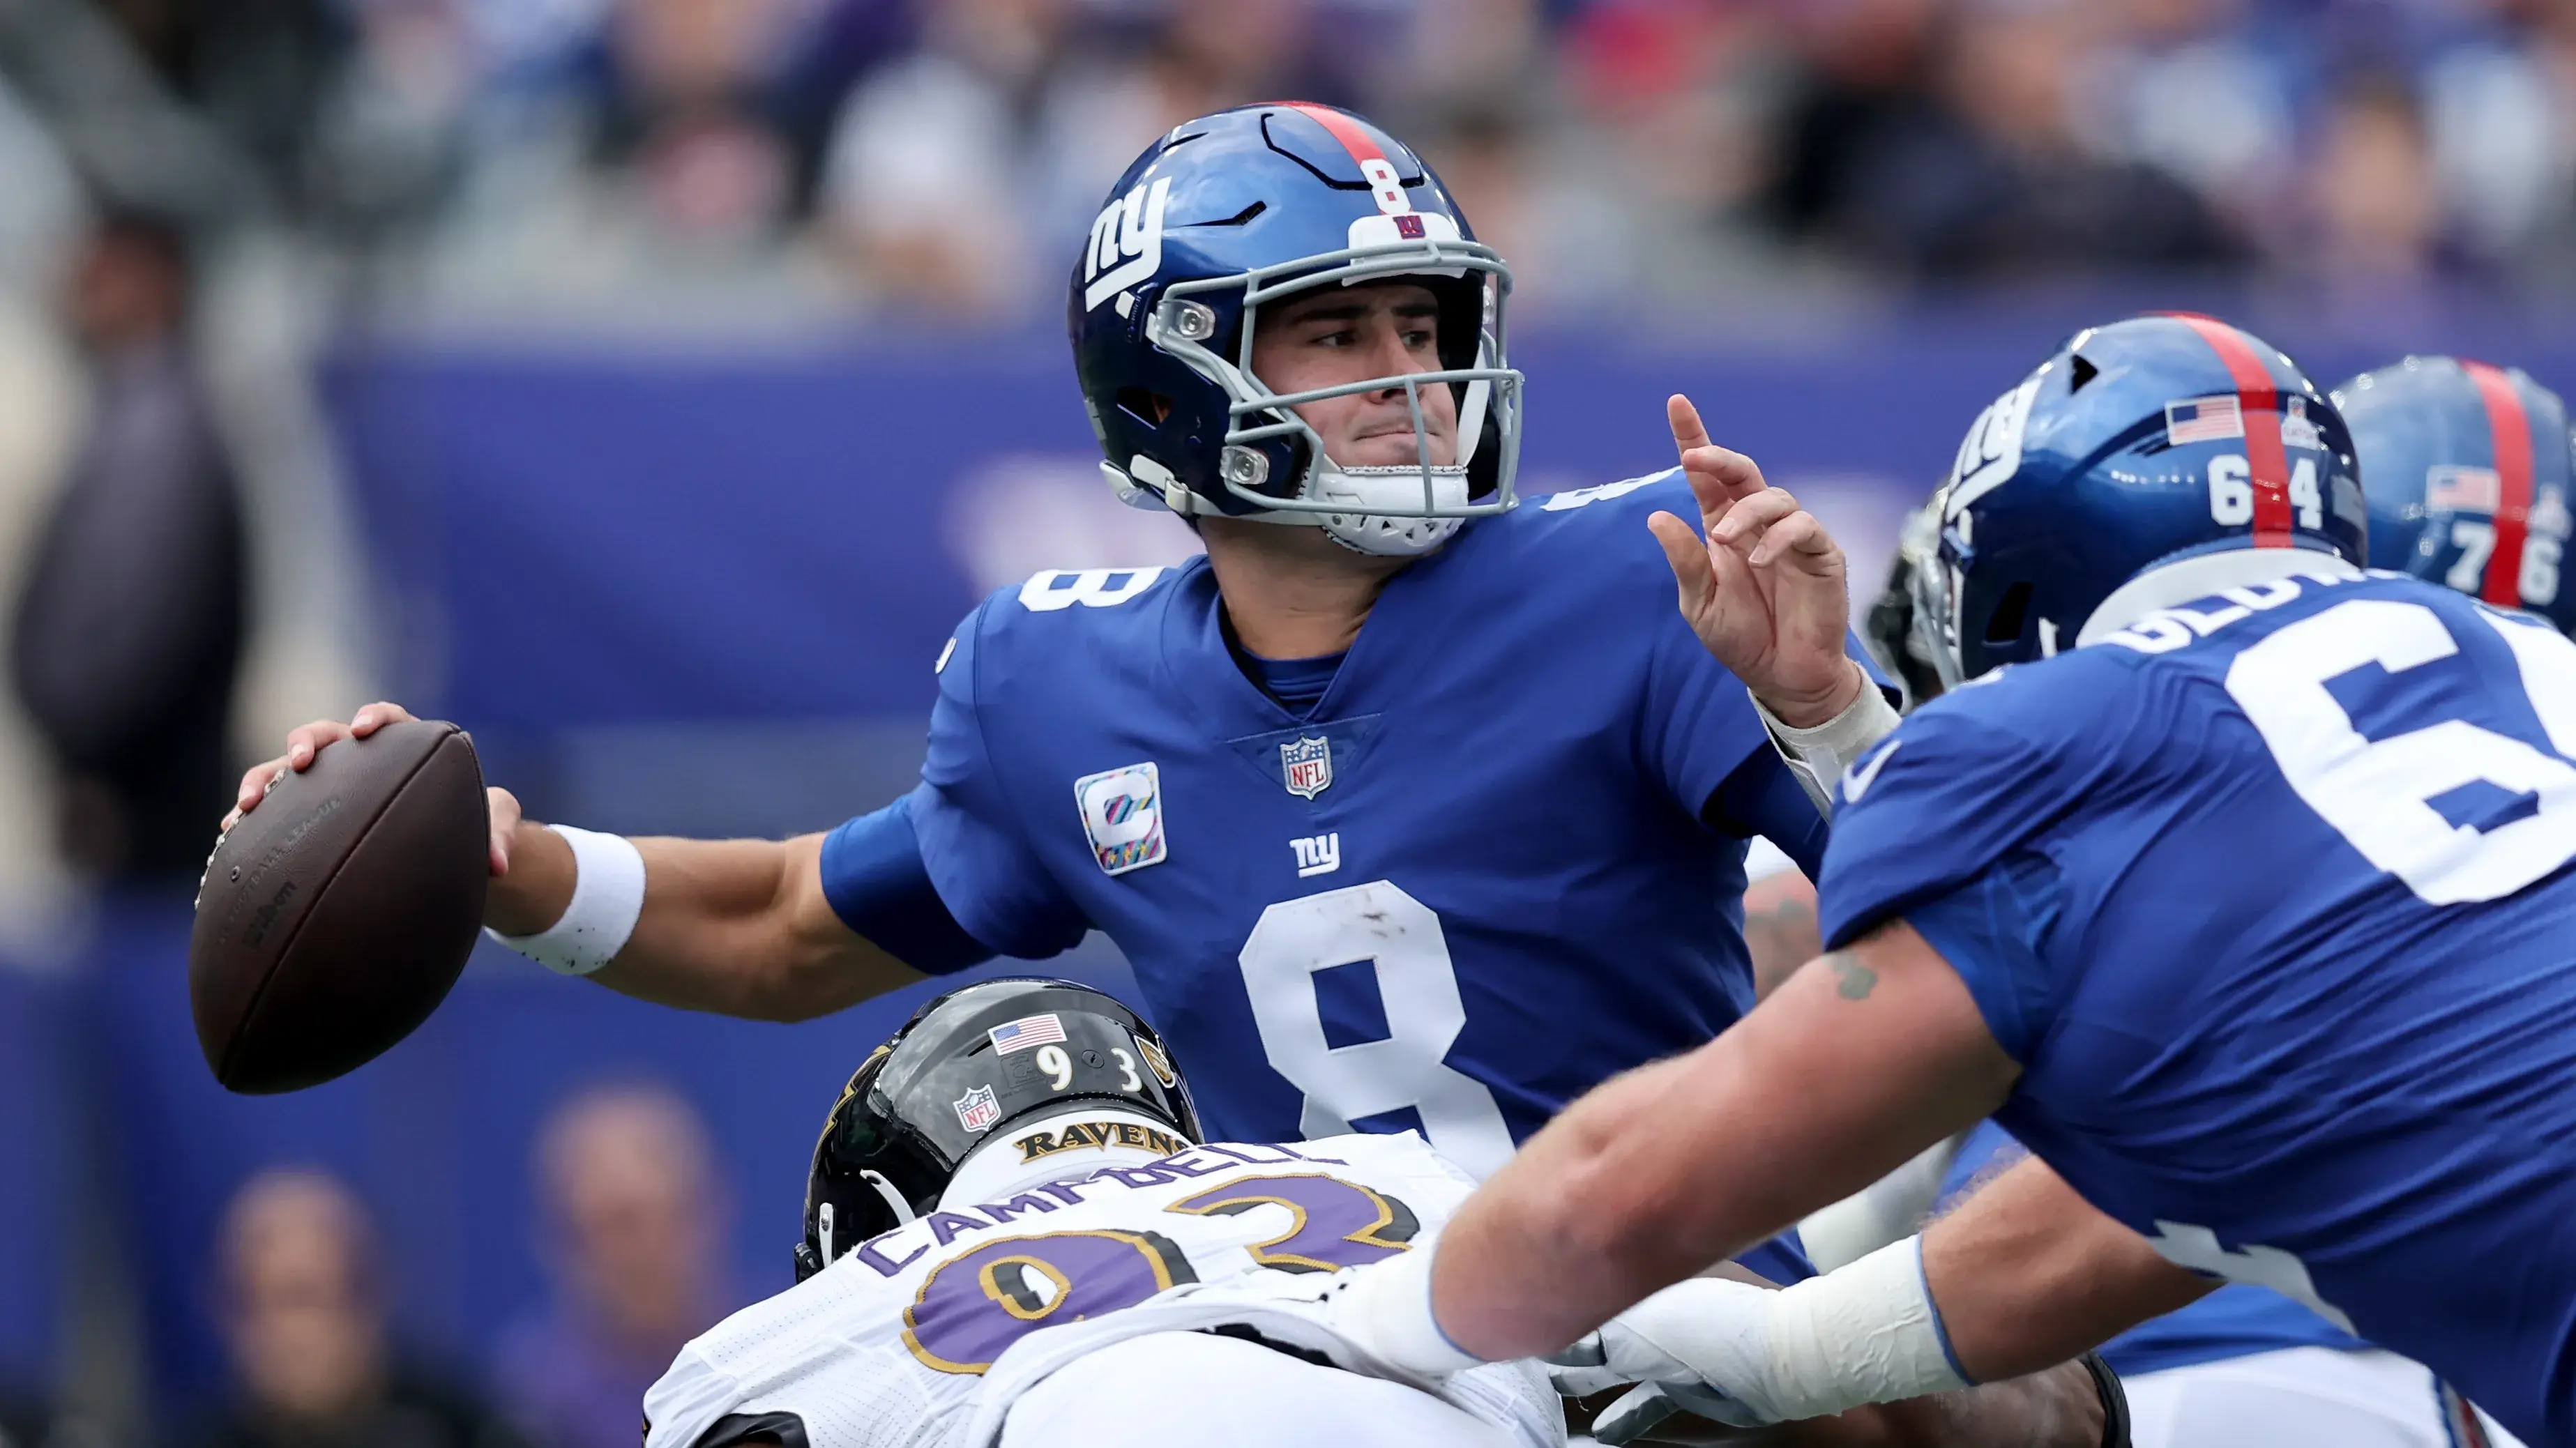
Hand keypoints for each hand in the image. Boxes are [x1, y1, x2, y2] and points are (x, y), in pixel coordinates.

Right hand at [225, 701, 525, 878]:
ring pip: (287, 772)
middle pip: (325, 736)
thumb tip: (499, 865)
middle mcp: (360, 761)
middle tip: (300, 762)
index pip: (388, 718)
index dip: (374, 717)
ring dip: (265, 782)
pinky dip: (252, 821)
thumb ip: (501, 834)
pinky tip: (229, 840)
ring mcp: (330, 786)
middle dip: (306, 742)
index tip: (363, 730)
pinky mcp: (309, 817)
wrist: (454, 853)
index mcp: (405, 748)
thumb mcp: (496, 825)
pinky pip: (274, 813)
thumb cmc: (477, 826)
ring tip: (246, 808)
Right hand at [1544, 1277, 1785, 1443]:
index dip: (1564, 1305)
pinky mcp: (1685, 1386)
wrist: (1778, 1363)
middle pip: (1600, 1330)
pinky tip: (1603, 1431)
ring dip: (1590, 1381)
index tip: (1530, 1318)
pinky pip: (1645, 1402)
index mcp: (1643, 1285)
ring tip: (1560, 1391)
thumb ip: (1596, 1335)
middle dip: (1569, 1342)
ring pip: (1618, 1367)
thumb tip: (1553, 1342)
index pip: (1592, 1292)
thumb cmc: (1709, 1329)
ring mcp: (1670, 1351)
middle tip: (1532, 1353)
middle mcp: (1653, 1312)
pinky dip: (1624, 1416)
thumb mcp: (1644, 1324)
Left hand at [1649, 396, 1864, 728]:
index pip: (1707, 479)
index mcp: (1723, 529)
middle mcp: (1757, 525)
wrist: (1783, 676)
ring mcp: (1791, 536)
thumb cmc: (1743, 638)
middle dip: (1719, 458)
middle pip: (1743, 473)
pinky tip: (1757, 560)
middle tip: (1694, 458)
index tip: (1676, 403)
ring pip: (1774, 496)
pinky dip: (1777, 538)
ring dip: (1745, 512)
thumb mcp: (1699, 604)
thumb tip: (1656, 515)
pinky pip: (1803, 528)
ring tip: (1723, 539)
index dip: (1694, 438)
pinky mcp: (1821, 553)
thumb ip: (1683, 561)